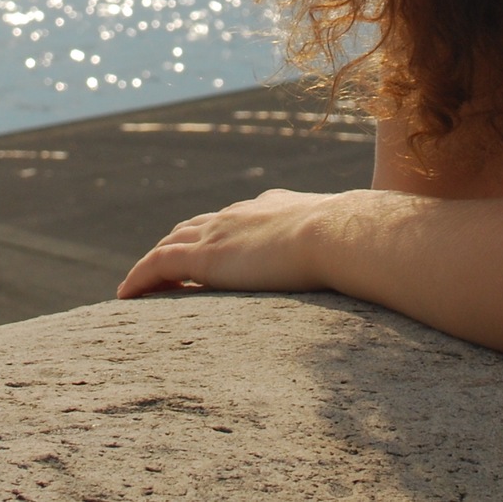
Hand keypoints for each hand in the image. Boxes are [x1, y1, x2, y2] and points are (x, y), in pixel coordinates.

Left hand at [115, 188, 348, 298]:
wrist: (339, 233)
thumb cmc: (356, 241)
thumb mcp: (350, 240)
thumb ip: (350, 246)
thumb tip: (376, 257)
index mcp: (271, 206)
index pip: (233, 218)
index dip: (216, 233)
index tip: (209, 247)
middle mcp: (239, 214)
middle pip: (194, 227)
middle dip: (177, 244)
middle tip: (163, 265)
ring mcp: (219, 234)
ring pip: (170, 245)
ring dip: (153, 263)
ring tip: (139, 284)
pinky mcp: (204, 258)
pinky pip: (157, 266)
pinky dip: (139, 278)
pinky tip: (125, 295)